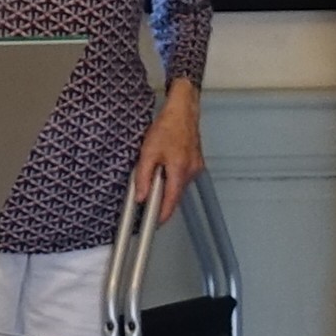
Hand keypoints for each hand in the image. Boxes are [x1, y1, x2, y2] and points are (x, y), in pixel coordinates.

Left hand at [129, 89, 203, 213]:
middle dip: (161, 198)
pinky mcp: (194, 162)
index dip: (162, 216)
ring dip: (165, 184)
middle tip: (146, 194)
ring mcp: (195, 167)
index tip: (153, 224)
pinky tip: (163, 164)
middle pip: (175, 195)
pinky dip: (171, 175)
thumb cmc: (168, 127)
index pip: (171, 203)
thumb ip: (143, 177)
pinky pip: (181, 176)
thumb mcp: (147, 153)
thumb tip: (140, 196)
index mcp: (180, 171)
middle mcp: (191, 171)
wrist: (182, 111)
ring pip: (177, 185)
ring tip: (154, 169)